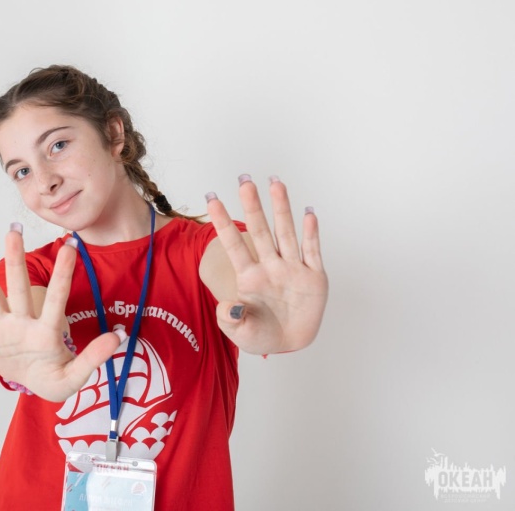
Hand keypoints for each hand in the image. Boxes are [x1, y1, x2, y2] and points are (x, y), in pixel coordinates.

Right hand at [0, 227, 123, 401]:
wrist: (36, 385)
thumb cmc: (55, 378)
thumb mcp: (76, 376)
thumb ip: (94, 357)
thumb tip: (118, 337)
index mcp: (47, 331)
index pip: (56, 298)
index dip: (62, 275)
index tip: (70, 247)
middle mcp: (24, 321)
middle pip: (19, 286)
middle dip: (16, 259)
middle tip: (14, 229)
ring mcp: (4, 325)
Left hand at [204, 175, 327, 353]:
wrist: (289, 345)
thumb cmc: (260, 335)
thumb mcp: (240, 332)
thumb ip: (230, 319)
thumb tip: (229, 306)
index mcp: (249, 276)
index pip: (233, 245)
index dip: (223, 223)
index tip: (211, 199)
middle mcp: (270, 266)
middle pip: (260, 231)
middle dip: (253, 206)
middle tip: (245, 180)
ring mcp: (292, 269)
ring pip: (286, 233)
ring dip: (282, 209)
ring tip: (276, 183)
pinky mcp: (314, 277)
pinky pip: (312, 252)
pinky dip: (311, 233)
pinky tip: (308, 214)